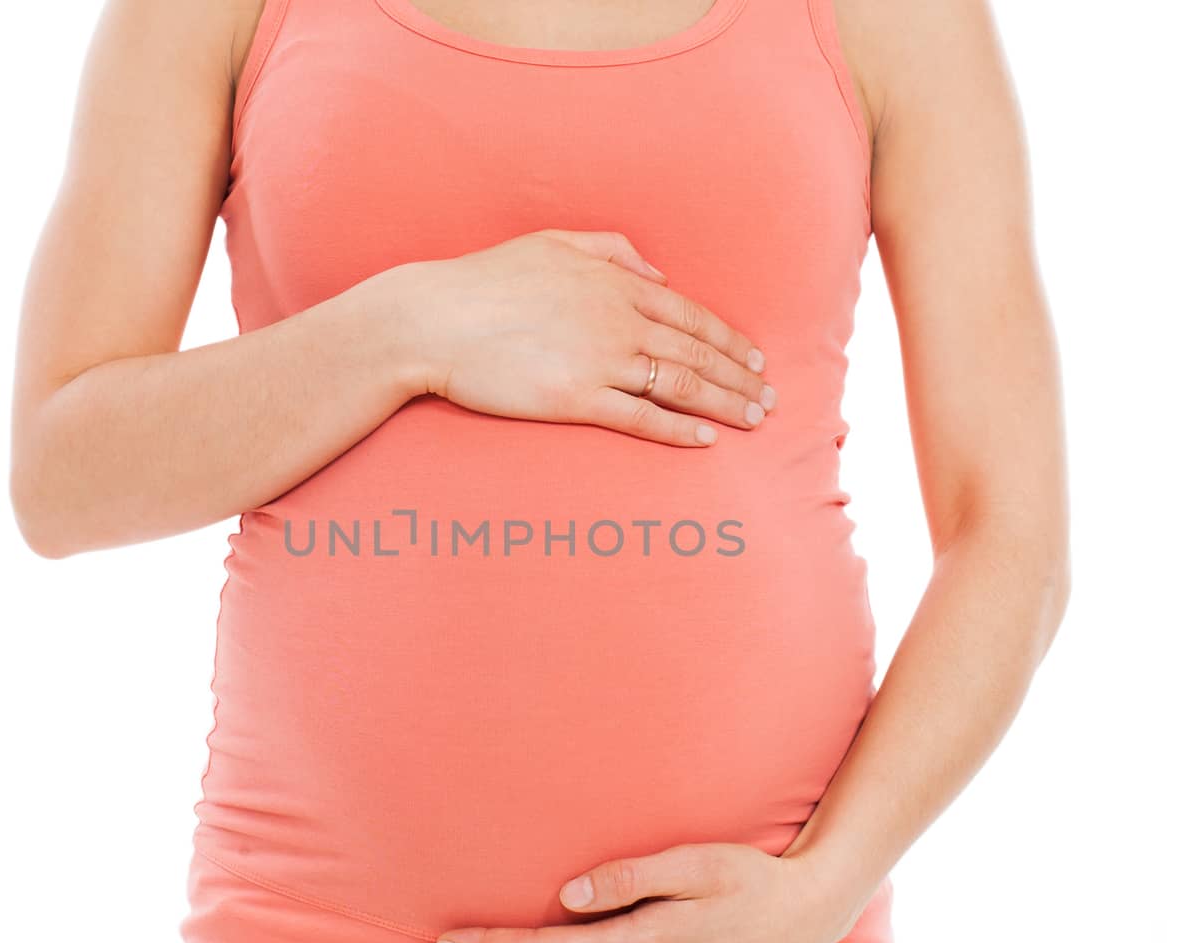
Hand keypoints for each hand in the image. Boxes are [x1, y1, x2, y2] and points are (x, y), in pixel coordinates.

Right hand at [389, 228, 775, 445]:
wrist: (433, 319)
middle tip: (771, 398)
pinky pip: (640, 417)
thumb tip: (657, 273)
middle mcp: (618, 319)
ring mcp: (599, 361)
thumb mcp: (552, 242)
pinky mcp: (575, 399)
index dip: (729, 339)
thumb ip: (611, 249)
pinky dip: (678, 429)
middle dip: (740, 377)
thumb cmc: (486, 280)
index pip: (690, 314)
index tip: (755, 358)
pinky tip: (705, 439)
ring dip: (724, 405)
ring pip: (680, 385)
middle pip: (697, 352)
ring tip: (752, 421)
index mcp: (614, 282)